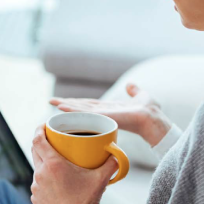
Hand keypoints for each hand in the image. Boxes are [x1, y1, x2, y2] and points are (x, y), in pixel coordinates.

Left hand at [30, 124, 117, 203]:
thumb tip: (116, 154)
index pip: (38, 140)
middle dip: (41, 142)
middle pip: (35, 150)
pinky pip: (38, 181)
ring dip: (43, 161)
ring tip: (56, 162)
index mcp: (53, 165)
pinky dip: (44, 178)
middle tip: (52, 139)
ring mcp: (36, 186)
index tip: (45, 125)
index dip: (39, 129)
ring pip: (36, 166)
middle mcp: (41, 173)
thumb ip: (110, 164)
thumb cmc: (84, 203)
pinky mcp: (36, 196)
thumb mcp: (100, 181)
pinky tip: (55, 181)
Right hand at [50, 83, 171, 145]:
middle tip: (50, 101)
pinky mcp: (103, 116)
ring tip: (52, 102)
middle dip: (66, 104)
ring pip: (80, 110)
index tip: (65, 100)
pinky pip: (85, 113)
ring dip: (66, 106)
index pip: (90, 104)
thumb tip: (130, 85)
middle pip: (81, 107)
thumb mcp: (140, 96)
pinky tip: (62, 107)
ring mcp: (102, 115)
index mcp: (110, 108)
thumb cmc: (150, 111)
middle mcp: (104, 112)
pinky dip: (72, 110)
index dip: (77, 102)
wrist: (153, 118)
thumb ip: (134, 91)